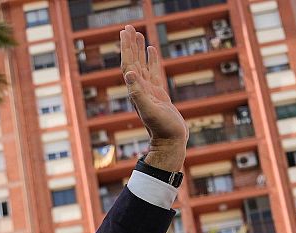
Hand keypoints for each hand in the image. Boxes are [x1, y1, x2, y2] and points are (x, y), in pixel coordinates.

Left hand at [119, 25, 185, 172]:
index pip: (128, 64)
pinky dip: (151, 59)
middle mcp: (140, 89)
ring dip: (139, 49)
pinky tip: (151, 49)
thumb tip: (129, 73)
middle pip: (133, 61)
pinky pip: (153, 72)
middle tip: (129, 27)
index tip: (125, 32)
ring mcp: (149, 91)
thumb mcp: (150, 110)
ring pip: (142, 64)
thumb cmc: (162, 129)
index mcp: (136, 90)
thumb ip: (138, 93)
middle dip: (130, 44)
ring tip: (139, 33)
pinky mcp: (158, 94)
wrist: (170, 142)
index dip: (126, 48)